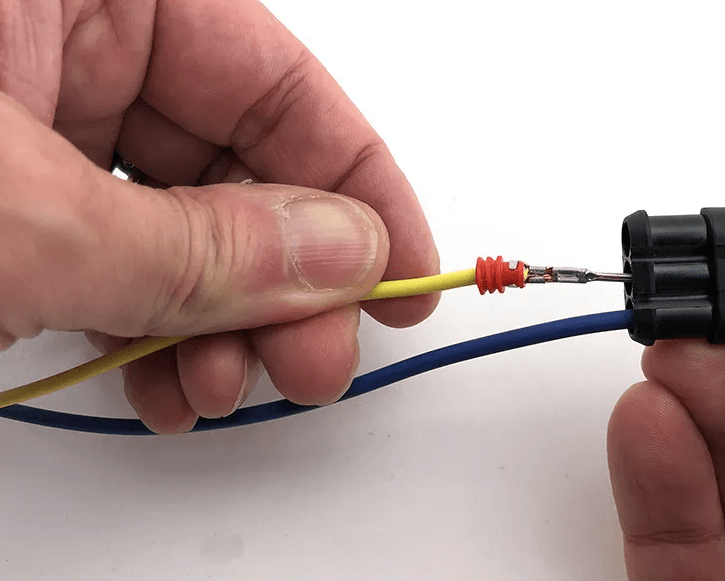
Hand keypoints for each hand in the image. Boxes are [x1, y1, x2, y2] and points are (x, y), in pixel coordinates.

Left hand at [0, 0, 438, 431]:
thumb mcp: (27, 223)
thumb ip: (193, 246)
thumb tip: (343, 254)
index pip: (268, 76)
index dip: (356, 179)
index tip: (405, 270)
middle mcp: (52, 51)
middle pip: (231, 163)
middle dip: (282, 281)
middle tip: (314, 356)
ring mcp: (22, 131)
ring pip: (176, 227)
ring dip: (217, 325)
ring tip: (221, 387)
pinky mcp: (3, 208)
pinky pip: (107, 263)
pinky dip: (145, 334)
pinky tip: (164, 385)